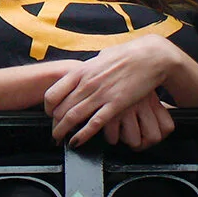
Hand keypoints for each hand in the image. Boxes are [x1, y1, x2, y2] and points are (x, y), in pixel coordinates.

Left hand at [43, 38, 187, 146]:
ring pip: (73, 117)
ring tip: (59, 139)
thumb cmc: (127, 55)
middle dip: (54, 124)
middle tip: (54, 131)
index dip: (48, 108)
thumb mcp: (100, 59)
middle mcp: (87, 83)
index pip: (53, 93)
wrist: (149, 57)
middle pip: (61, 109)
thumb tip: (82, 73)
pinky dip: (82, 135)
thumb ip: (89, 69)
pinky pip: (94, 123)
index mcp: (81, 71)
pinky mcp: (115, 104)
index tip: (49, 114)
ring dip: (63, 131)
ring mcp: (100, 94)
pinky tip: (77, 141)